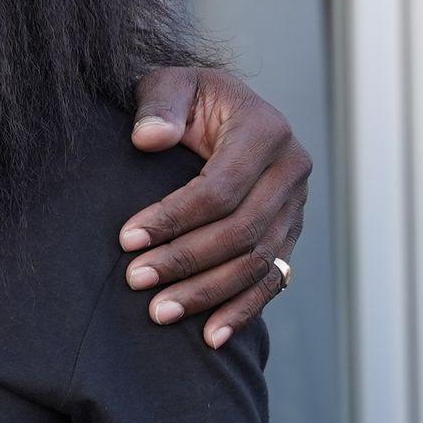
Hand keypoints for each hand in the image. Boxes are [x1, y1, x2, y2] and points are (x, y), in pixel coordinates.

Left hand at [122, 66, 313, 347]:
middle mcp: (291, 170)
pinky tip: (210, 337)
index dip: (174, 218)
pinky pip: (273, 281)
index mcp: (266, 131)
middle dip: (185, 261)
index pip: (220, 188)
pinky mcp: (289, 235)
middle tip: (135, 281)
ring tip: (159, 312)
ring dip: (207, 293)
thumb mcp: (169, 84)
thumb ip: (159, 105)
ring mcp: (296, 207)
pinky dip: (242, 311)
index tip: (127, 239)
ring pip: (257, 263)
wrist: (218, 112)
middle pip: (241, 231)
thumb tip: (149, 138)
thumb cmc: (186, 100)